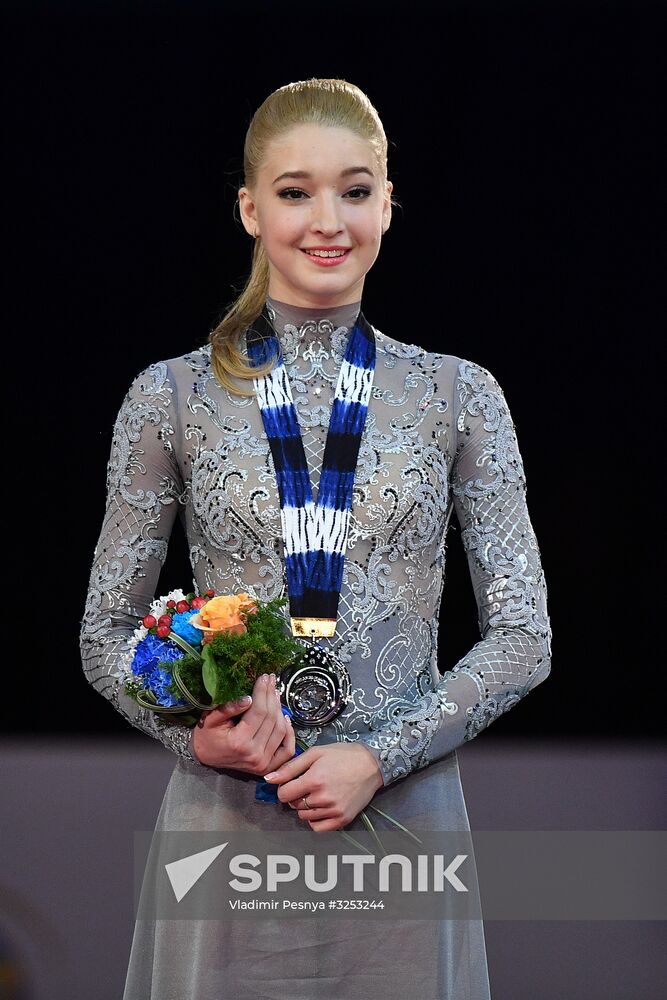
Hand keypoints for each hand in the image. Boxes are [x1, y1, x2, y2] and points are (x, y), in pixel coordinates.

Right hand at [191, 673, 294, 774]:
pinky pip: (287, 749)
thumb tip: (248, 698)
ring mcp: (263, 763)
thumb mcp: (210, 719)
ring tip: (275, 694)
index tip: (264, 677)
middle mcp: (254, 755)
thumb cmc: (206, 735)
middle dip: (272, 696)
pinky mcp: (268, 767)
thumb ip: (228, 708)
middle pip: (271, 719)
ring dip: (280, 710)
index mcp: (239, 742)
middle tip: (271, 681)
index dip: (263, 692)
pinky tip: (285, 717)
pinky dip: (290, 733)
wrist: (204, 755)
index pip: (259, 712)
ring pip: (281, 731)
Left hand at [263, 743, 383, 831]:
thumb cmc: (342, 755)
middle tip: (309, 784)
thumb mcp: (315, 753)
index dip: (284, 788)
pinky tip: (322, 807)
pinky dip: (315, 819)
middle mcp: (322, 798)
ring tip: (318, 793)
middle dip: (296, 796)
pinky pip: (317, 828)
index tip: (292, 782)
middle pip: (294, 805)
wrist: (371, 765)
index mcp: (314, 780)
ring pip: (304, 816)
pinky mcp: (342, 820)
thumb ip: (290, 767)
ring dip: (306, 807)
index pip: (283, 794)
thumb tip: (268, 779)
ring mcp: (333, 811)